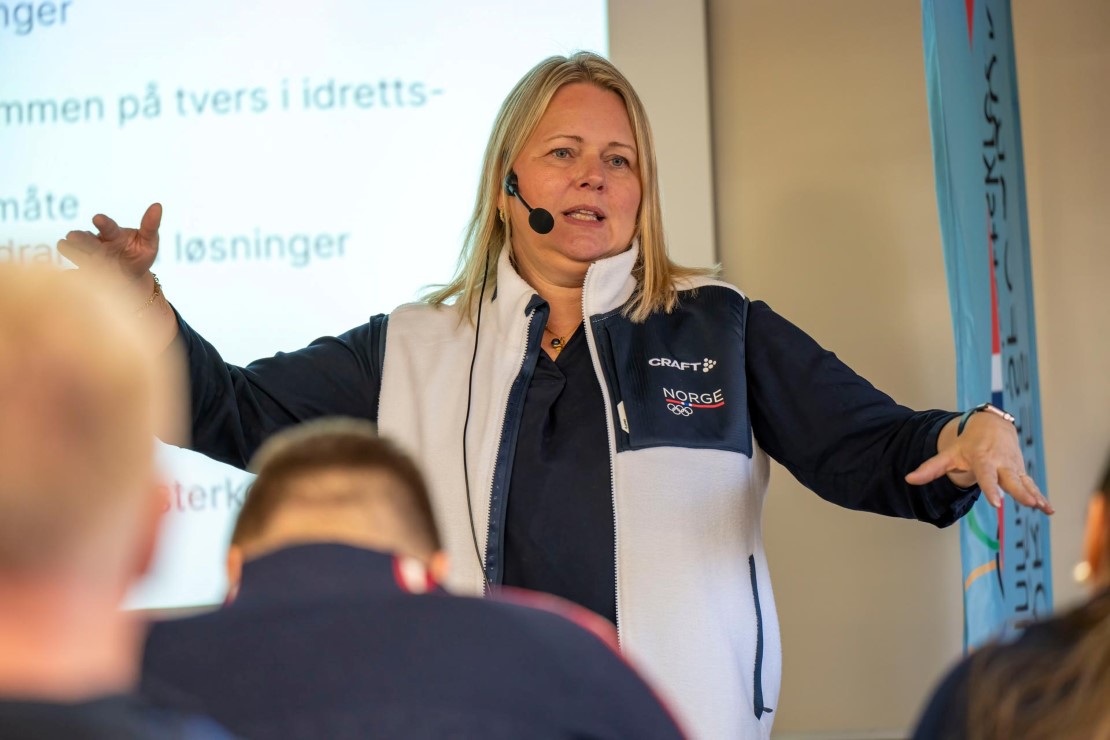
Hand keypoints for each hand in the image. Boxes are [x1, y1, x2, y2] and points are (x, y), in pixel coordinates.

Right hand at [57, 203, 161, 289]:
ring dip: (69, 250)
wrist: (131, 278)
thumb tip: (157, 205)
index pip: (107, 226)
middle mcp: (96, 243)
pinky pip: (70, 270)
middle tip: (74, 237)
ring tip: (68, 250)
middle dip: (80, 238)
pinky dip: (68, 271)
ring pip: (71, 250)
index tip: (98, 218)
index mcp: (112, 234)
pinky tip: (67, 273)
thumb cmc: (139, 255)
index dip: (103, 222)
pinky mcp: (81, 271)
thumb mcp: (149, 242)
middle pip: (83, 237)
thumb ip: (150, 226)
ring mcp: (86, 257)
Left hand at [905, 413, 1053, 513]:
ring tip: (1042, 507)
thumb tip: (908, 479)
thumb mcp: (949, 454)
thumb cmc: (967, 444)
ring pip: (1024, 482)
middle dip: (1019, 491)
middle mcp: (1000, 463)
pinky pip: (1031, 484)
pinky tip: (1049, 510)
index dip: (991, 488)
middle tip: (1028, 503)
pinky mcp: (1020, 471)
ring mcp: (1012, 467)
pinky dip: (1041, 496)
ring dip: (1033, 494)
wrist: (991, 425)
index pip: (986, 475)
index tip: (996, 502)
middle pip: (1010, 478)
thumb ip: (930, 468)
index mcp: (982, 459)